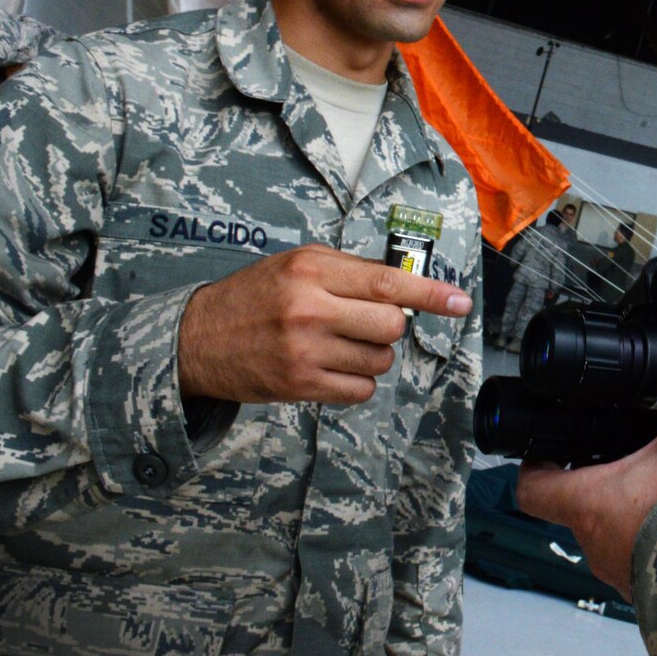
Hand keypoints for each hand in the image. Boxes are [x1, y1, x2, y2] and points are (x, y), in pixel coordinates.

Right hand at [178, 243, 472, 403]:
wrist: (196, 339)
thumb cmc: (254, 296)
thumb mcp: (297, 264)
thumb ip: (349, 271)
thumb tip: (407, 284)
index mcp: (312, 270)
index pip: (388, 282)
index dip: (432, 293)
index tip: (461, 302)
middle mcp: (310, 308)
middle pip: (391, 325)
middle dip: (389, 327)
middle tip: (364, 324)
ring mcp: (304, 351)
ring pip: (379, 361)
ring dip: (372, 356)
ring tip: (340, 345)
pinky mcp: (299, 386)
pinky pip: (360, 391)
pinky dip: (357, 382)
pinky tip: (333, 368)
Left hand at [518, 277, 656, 598]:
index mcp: (591, 503)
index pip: (531, 485)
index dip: (535, 458)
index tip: (549, 440)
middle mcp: (600, 544)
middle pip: (575, 504)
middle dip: (597, 474)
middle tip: (623, 443)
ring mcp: (630, 572)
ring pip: (615, 531)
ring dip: (633, 504)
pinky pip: (652, 556)